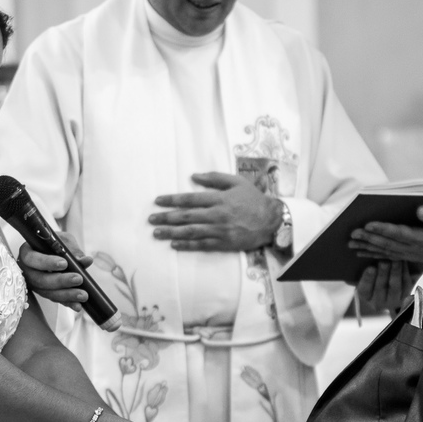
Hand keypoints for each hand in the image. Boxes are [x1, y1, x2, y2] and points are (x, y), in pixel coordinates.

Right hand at [17, 231, 93, 310]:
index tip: (64, 263)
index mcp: (27, 253)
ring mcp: (34, 284)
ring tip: (83, 294)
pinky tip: (78, 305)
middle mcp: (27, 270)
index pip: (32, 259)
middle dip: (60, 281)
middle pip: (40, 280)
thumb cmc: (55, 244)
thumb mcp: (63, 241)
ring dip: (66, 295)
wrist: (53, 251)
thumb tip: (84, 260)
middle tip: (78, 279)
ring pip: (47, 293)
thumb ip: (72, 249)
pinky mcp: (44, 293)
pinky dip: (68, 303)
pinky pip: (55, 300)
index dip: (47, 262)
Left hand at [149, 172, 280, 251]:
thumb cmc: (253, 199)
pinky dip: (187, 245)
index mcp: (219, 199)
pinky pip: (202, 245)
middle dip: (166, 218)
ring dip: (172, 232)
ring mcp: (220, 231)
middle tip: (151, 219)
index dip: (172, 200)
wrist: (272, 221)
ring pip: (191, 232)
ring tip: (156, 233)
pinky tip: (174, 244)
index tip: (158, 201)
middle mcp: (217, 215)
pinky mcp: (224, 243)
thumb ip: (215, 178)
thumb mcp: (237, 182)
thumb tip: (194, 176)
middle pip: (186, 217)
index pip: (190, 199)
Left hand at [348, 206, 422, 263]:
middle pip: (388, 243)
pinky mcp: (409, 258)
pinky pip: (388, 257)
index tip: (368, 225)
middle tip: (352, 234)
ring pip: (385, 251)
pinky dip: (374, 254)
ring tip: (351, 244)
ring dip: (367, 247)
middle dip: (369, 238)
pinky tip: (362, 252)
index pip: (400, 233)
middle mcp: (414, 248)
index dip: (384, 229)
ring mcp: (411, 255)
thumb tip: (420, 210)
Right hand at [354, 260, 412, 313]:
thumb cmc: (374, 277)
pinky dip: (405, 272)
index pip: (365, 289)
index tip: (371, 268)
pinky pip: (406, 284)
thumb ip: (367, 270)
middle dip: (383, 274)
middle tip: (384, 262)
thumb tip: (368, 259)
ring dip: (395, 272)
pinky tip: (404, 261)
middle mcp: (379, 302)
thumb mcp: (367, 276)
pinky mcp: (406, 296)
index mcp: (366, 296)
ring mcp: (394, 301)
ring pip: (395, 287)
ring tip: (395, 260)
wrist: (390, 288)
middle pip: (380, 288)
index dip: (368, 278)